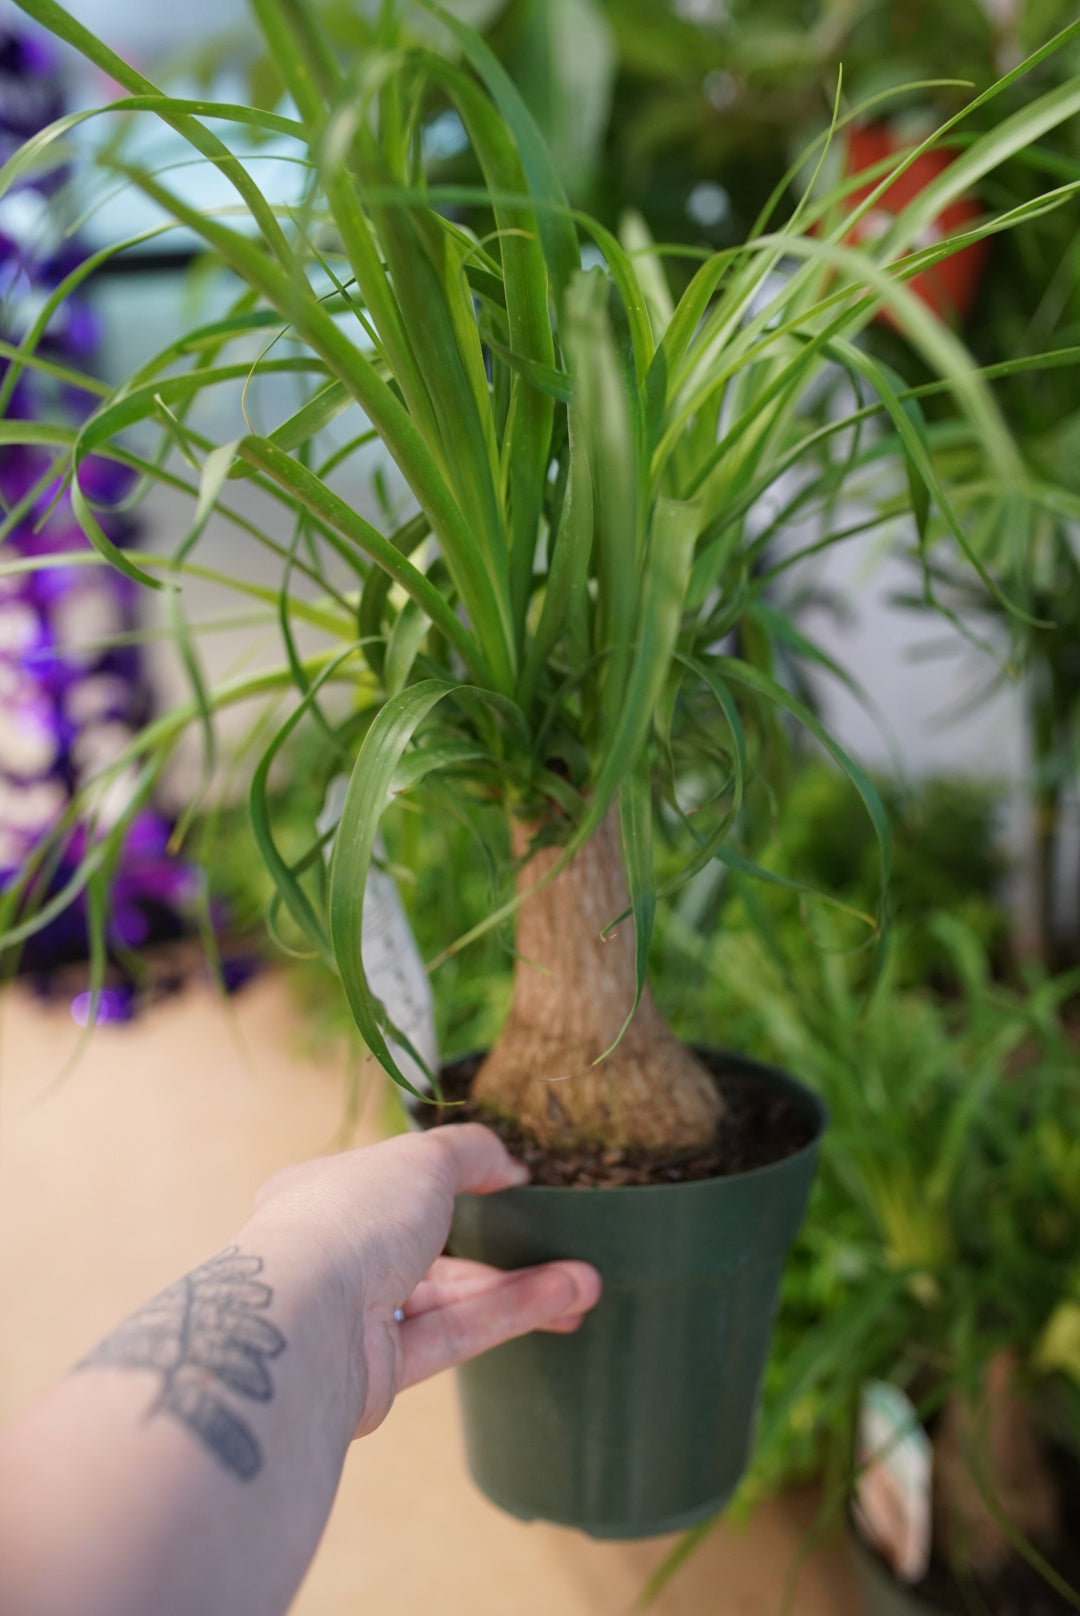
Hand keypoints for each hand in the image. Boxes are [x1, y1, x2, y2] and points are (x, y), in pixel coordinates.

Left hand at [247, 1123, 600, 1437]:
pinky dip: (508, 1315)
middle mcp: (336, 1254)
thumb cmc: (351, 1220)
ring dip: (519, 1285)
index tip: (508, 1183)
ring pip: (450, 1296)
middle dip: (501, 1246)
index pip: (394, 1182)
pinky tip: (566, 1298)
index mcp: (325, 1193)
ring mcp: (354, 1316)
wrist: (302, 1326)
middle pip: (431, 1247)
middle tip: (563, 1243)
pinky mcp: (378, 1371)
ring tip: (589, 1282)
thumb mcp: (423, 1157)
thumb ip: (471, 1151)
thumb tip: (509, 1164)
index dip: (450, 1179)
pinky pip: (453, 1334)